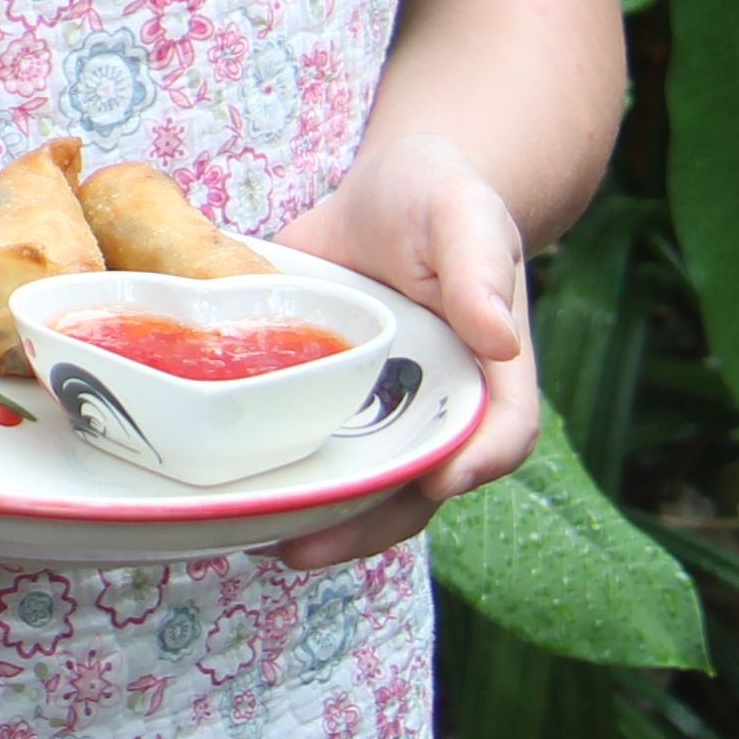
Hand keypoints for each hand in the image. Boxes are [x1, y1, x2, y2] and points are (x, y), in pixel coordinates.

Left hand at [267, 126, 540, 567]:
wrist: (382, 191)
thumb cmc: (438, 196)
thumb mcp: (463, 214)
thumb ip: (480, 268)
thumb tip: (500, 339)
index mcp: (490, 368)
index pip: (504, 431)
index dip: (477, 464)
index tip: (435, 482)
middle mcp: (438, 405)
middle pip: (419, 485)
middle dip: (366, 526)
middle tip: (304, 546)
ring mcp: (383, 410)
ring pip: (360, 482)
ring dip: (318, 518)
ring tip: (260, 538)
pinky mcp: (329, 398)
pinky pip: (311, 445)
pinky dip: (280, 473)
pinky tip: (234, 492)